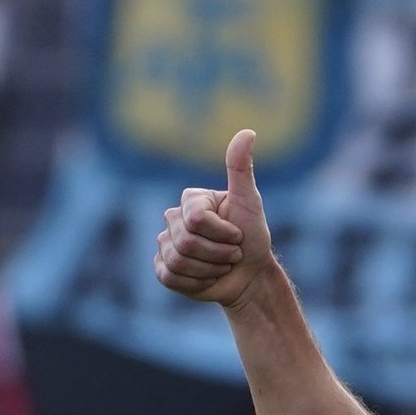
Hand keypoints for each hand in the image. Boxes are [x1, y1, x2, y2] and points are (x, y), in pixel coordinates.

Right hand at [154, 129, 275, 307]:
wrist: (250, 275)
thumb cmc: (253, 238)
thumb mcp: (250, 203)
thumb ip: (242, 169)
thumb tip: (247, 132)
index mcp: (191, 200)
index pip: (197, 219)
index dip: (224, 233)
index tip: (238, 234)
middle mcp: (173, 219)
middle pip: (186, 241)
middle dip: (219, 253)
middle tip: (232, 253)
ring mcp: (165, 244)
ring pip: (178, 260)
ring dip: (210, 269)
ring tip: (221, 265)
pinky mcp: (162, 268)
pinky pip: (170, 276)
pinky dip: (196, 282)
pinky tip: (207, 278)